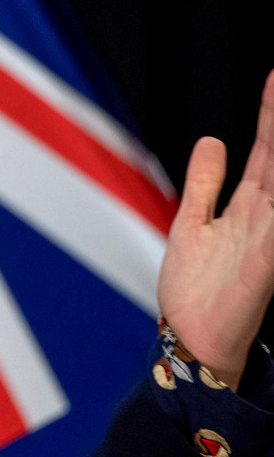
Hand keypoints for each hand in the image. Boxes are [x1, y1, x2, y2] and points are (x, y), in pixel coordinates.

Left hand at [157, 69, 273, 389]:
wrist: (193, 341)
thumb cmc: (196, 288)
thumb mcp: (191, 222)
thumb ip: (205, 183)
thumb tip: (212, 141)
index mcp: (247, 207)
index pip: (266, 151)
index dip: (270, 115)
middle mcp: (264, 219)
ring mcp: (268, 240)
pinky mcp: (265, 266)